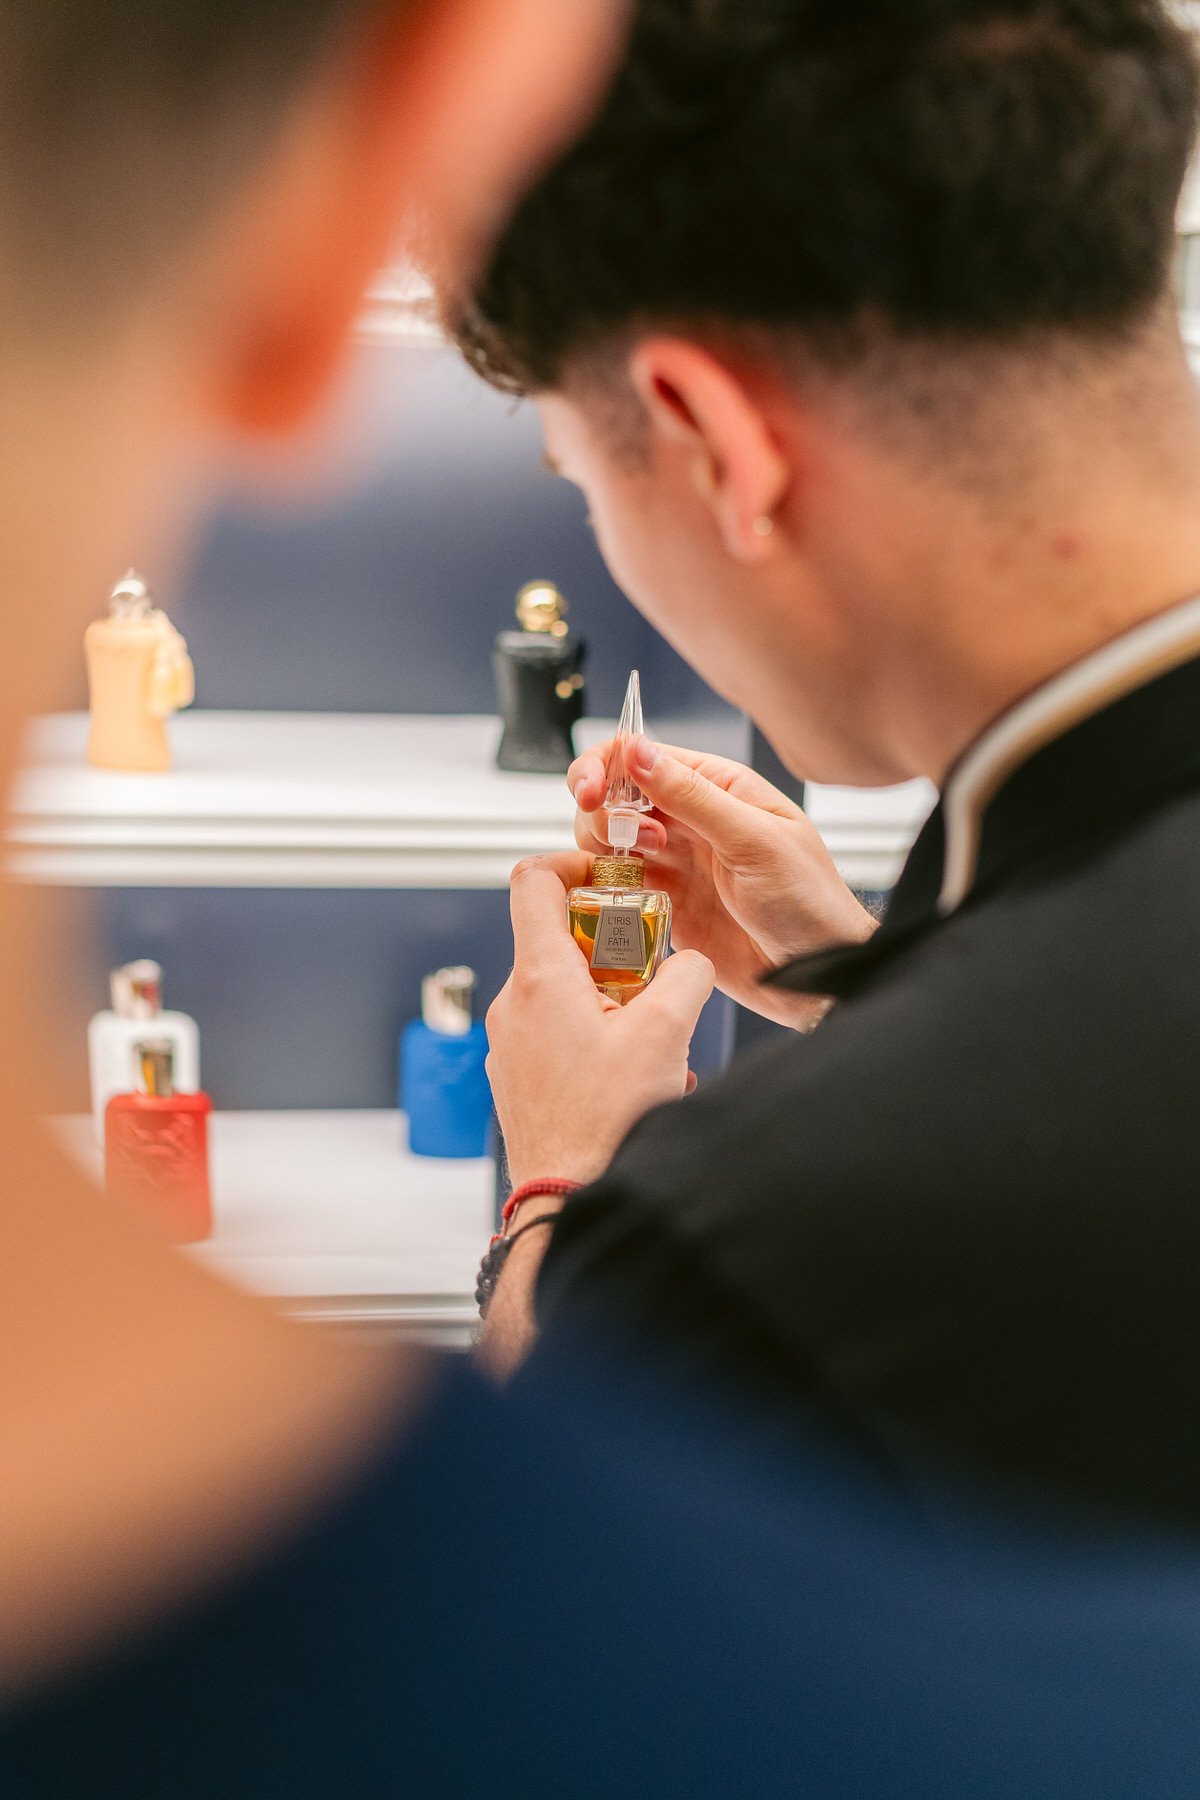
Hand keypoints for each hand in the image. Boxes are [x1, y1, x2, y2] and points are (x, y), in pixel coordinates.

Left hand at [486, 855, 714, 1189]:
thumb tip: (690, 963)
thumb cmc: (607, 1124)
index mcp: (541, 978)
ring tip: (648, 1033)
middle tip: (653, 969)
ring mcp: (511, 1043)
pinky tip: (629, 1070)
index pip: (533, 880)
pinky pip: (556, 1030)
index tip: (607, 874)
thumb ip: (686, 975)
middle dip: (611, 941)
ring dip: (608, 992)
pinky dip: (594, 1030)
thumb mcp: (666, 1033)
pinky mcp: (519, 1076)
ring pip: (560, 987)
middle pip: (555, 936)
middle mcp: (515, 1004)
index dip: (572, 862)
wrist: (568, 1200)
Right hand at [570, 735, 876, 1028]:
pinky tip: (620, 899)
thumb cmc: (810, 903)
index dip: (606, 768)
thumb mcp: (754, 841)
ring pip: (610, 841)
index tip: (592, 795)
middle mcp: (692, 820)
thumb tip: (638, 750)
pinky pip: (619, 886)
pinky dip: (606, 888)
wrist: (818, 975)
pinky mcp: (666, 905)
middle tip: (619, 843)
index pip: (643, 756)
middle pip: (616, 797)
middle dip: (600, 814)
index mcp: (719, 788)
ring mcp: (677, 863)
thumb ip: (694, 796)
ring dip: (602, 851)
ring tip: (631, 873)